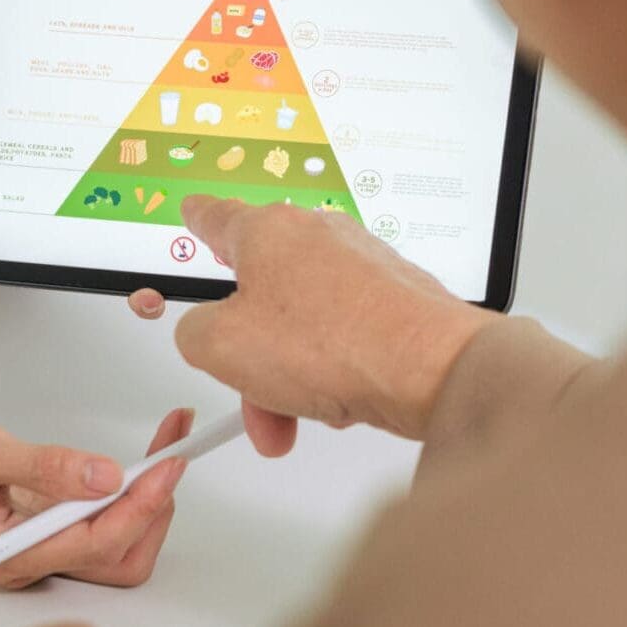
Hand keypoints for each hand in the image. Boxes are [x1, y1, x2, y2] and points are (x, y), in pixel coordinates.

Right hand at [0, 405, 192, 588]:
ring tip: (165, 449)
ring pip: (117, 543)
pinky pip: (102, 518)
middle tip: (173, 454)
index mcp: (10, 555)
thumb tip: (104, 477)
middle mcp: (31, 558)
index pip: (94, 543)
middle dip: (155, 507)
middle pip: (118, 557)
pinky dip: (132, 490)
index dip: (140, 506)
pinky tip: (143, 459)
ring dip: (149, 499)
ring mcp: (41, 542)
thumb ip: (43, 467)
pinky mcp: (47, 522)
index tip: (166, 466)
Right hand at [161, 198, 493, 445]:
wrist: (432, 366)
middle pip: (262, 293)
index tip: (195, 212)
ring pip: (301, 321)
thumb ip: (194, 334)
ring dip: (289, 372)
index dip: (198, 220)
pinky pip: (342, 332)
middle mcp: (316, 236)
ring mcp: (359, 263)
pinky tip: (340, 397)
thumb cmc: (335, 342)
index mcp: (268, 232)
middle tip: (249, 393)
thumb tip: (205, 334)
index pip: (218, 217)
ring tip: (297, 413)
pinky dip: (332, 367)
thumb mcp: (221, 346)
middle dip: (250, 352)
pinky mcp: (391, 294)